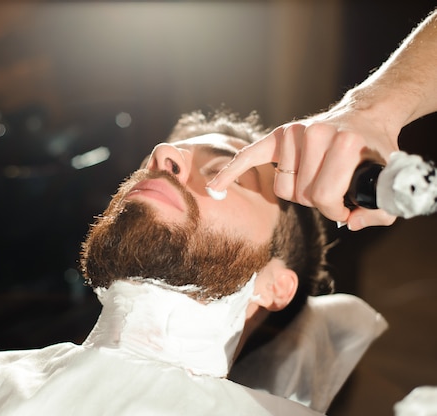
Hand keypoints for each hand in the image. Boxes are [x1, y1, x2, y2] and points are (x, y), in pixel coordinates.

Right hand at [207, 109, 398, 229]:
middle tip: (334, 190)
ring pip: (281, 186)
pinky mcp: (278, 135)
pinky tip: (215, 187)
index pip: (323, 196)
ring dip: (296, 191)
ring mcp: (294, 133)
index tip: (346, 208)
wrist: (365, 118)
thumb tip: (349, 223)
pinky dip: (230, 172)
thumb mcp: (390, 183)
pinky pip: (248, 156)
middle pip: (299, 194)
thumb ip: (378, 213)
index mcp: (344, 143)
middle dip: (317, 201)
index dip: (335, 210)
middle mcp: (316, 133)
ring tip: (318, 177)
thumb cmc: (375, 155)